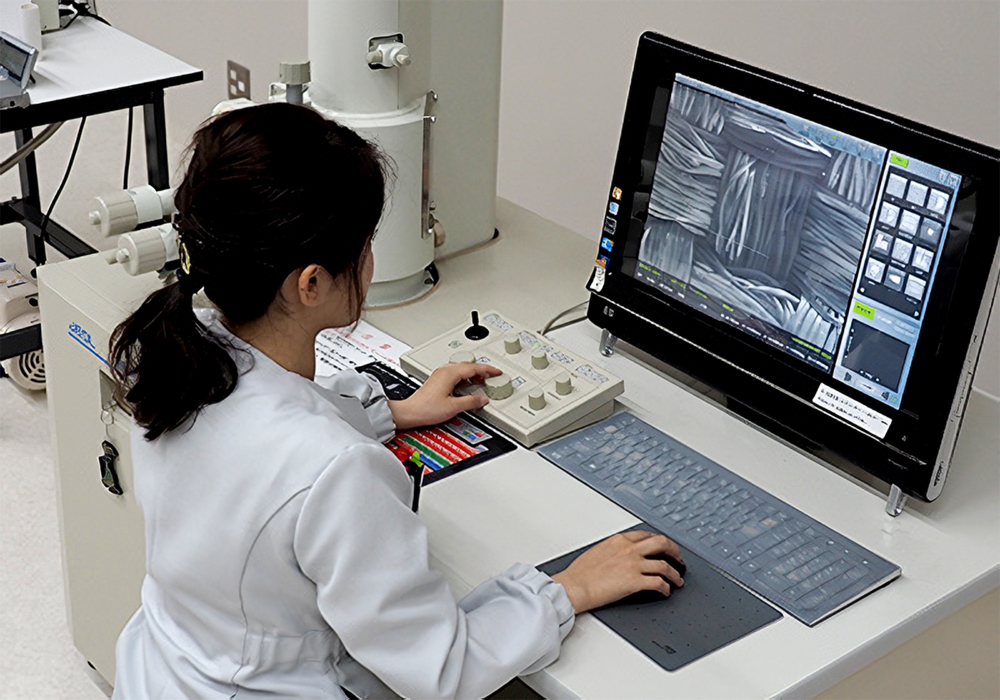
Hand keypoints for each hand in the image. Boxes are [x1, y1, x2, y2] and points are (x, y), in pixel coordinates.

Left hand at [389, 362, 501, 429]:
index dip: (488, 370)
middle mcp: (444, 371)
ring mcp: (439, 375)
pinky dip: (464, 377)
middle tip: (492, 377)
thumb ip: (471, 401)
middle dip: (481, 370)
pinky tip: (467, 385)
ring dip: (472, 373)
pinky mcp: (436, 380)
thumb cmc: (426, 409)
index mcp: (450, 374)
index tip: (497, 372)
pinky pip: (454, 373)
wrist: (410, 412)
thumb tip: (483, 399)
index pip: (474, 367)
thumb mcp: (454, 407)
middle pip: (467, 365)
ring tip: (481, 381)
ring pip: (461, 368)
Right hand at [551, 531, 683, 613]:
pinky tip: (666, 591)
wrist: (574, 586)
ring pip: (664, 565)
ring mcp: (633, 565)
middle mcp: (629, 550)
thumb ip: (614, 550)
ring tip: (677, 579)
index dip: (659, 541)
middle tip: (677, 558)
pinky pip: (659, 583)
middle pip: (661, 543)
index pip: (645, 535)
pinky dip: (666, 588)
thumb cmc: (580, 573)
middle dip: (674, 550)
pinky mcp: (635, 582)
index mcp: (619, 540)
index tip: (663, 546)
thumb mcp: (598, 551)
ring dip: (674, 574)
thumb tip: (621, 556)